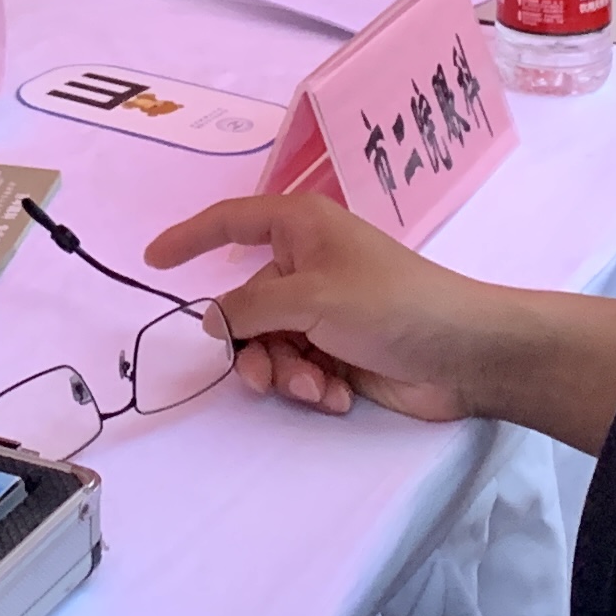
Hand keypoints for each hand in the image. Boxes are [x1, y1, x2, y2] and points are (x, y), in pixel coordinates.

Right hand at [144, 192, 485, 420]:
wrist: (463, 355)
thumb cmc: (391, 304)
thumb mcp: (310, 297)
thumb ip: (249, 307)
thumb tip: (212, 318)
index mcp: (301, 228)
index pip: (231, 222)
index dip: (190, 237)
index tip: (152, 261)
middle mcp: (308, 265)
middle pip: (245, 305)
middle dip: (251, 347)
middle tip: (264, 375)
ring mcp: (324, 311)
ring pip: (268, 346)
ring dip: (284, 373)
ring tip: (316, 387)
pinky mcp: (340, 351)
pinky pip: (298, 369)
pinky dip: (311, 385)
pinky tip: (339, 394)